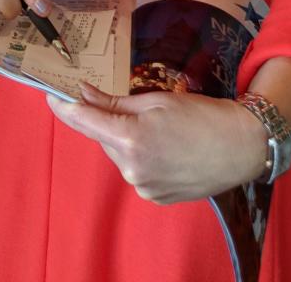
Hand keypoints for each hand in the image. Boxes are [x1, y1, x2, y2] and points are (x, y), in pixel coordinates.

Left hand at [47, 82, 268, 203]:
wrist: (241, 147)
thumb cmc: (201, 115)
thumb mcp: (155, 100)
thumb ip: (114, 101)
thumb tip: (83, 93)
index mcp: (130, 139)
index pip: (83, 121)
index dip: (64, 107)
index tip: (50, 94)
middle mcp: (131, 169)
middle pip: (102, 137)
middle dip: (109, 121)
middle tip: (137, 108)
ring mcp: (143, 187)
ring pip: (118, 154)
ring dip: (125, 139)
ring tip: (159, 130)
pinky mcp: (154, 197)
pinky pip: (134, 170)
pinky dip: (139, 156)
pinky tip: (164, 148)